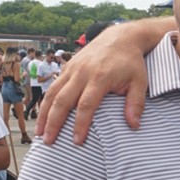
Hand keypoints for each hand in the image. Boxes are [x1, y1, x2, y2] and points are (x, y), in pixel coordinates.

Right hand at [37, 24, 154, 145]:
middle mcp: (82, 73)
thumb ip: (136, 104)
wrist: (120, 37)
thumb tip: (134, 125)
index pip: (86, 105)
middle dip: (54, 123)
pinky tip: (43, 117)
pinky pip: (53, 86)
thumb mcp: (139, 82)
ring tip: (39, 133)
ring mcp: (72, 69)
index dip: (80, 124)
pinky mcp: (68, 67)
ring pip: (53, 93)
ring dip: (44, 114)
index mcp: (100, 77)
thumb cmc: (131, 62)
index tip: (77, 142)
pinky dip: (46, 102)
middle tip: (48, 142)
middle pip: (63, 100)